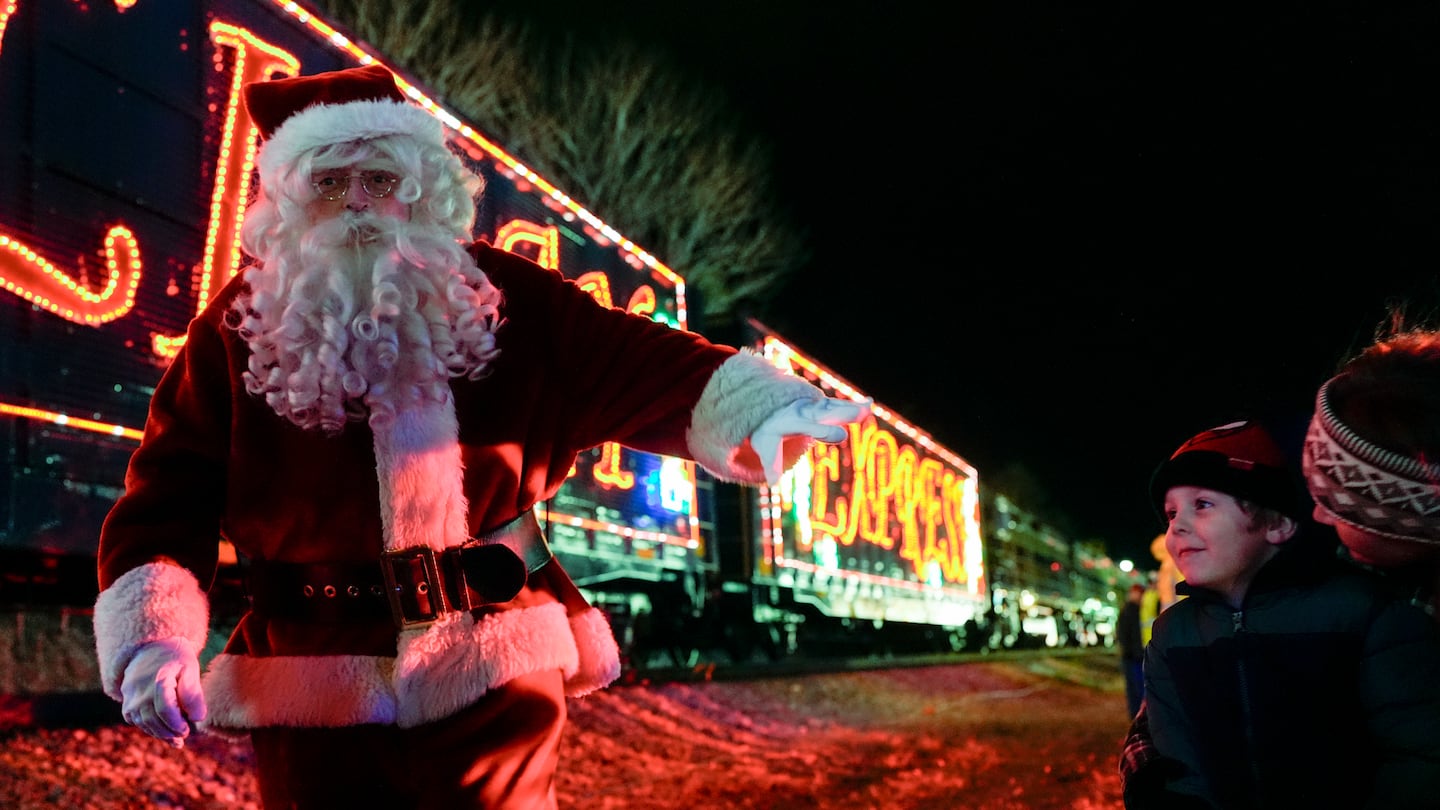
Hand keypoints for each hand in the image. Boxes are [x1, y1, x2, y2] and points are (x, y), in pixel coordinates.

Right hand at [120, 638, 205, 748]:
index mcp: (158, 679)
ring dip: (159, 734)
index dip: (176, 724)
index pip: (165, 709)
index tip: (188, 730)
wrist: (153, 646)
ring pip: (143, 722)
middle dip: (169, 732)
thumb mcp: (191, 669)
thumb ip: (193, 693)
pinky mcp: (126, 699)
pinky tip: (162, 732)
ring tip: (176, 739)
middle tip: (183, 737)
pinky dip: (148, 728)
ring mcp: (130, 695)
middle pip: (153, 719)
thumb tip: (197, 719)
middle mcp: (139, 689)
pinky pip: (135, 719)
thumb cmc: (177, 658)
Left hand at [750, 396, 871, 484]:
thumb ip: (771, 464)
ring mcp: (814, 407)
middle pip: (827, 414)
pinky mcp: (821, 404)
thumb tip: (772, 482)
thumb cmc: (768, 433)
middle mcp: (806, 412)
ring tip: (870, 408)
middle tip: (862, 414)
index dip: (824, 431)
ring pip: (835, 407)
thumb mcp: (765, 448)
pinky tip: (870, 403)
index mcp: (793, 423)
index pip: (810, 428)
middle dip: (843, 413)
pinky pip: (839, 404)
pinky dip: (854, 404)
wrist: (768, 409)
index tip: (840, 436)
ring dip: (852, 407)